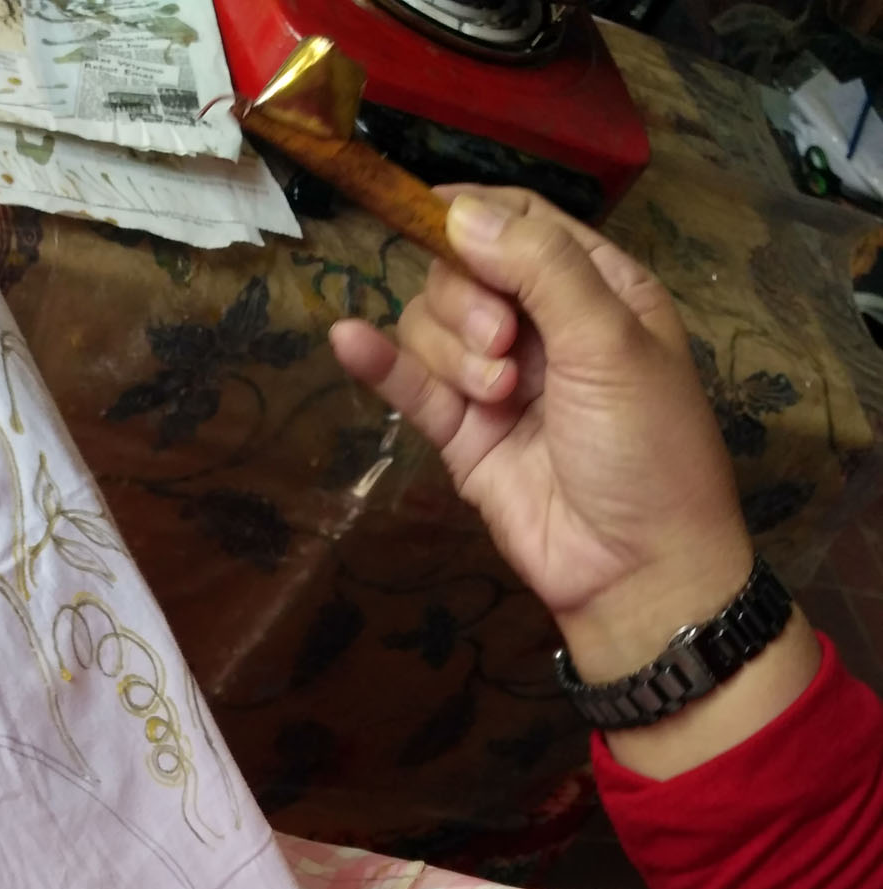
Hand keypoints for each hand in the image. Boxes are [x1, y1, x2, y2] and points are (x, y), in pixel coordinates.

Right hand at [330, 187, 818, 773]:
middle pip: (463, 271)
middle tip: (503, 353)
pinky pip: (410, 386)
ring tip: (498, 397)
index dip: (473, 214)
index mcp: (596, 287)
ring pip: (432, 327)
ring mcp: (496, 381)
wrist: (635, 568)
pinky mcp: (462, 436)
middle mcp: (542, 325)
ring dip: (452, 352)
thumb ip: (540, 267)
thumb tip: (461, 212)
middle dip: (469, 303)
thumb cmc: (647, 448)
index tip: (429, 214)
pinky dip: (379, 362)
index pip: (521, 221)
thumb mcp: (610, 340)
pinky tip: (349, 340)